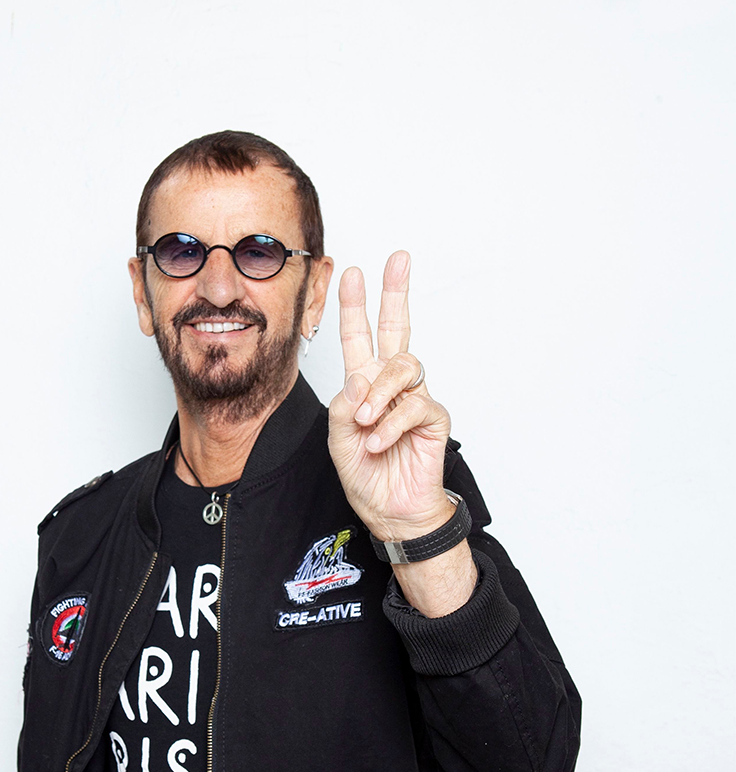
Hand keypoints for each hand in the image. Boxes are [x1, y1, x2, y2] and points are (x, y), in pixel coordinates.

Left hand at [328, 251, 452, 541]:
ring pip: (403, 367)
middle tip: (397, 261)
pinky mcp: (433, 417)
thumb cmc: (366, 474)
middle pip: (397, 330)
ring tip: (365, 422)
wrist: (390, 510)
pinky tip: (379, 441)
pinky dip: (391, 424)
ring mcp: (414, 398)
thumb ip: (343, 405)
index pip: (360, 339)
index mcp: (365, 385)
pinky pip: (414, 405)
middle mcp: (391, 385)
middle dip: (395, 293)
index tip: (351, 274)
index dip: (355, 307)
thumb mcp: (338, 437)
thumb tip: (360, 379)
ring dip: (379, 394)